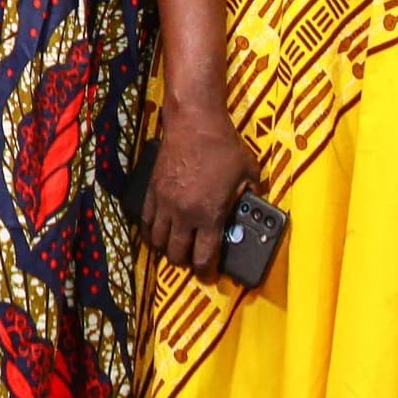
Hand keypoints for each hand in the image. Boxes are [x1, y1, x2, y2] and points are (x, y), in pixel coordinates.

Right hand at [143, 103, 256, 280]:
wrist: (194, 123)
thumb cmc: (224, 148)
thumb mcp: (249, 174)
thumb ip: (250, 196)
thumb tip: (252, 208)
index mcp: (210, 215)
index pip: (204, 257)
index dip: (207, 272)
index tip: (209, 274)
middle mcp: (183, 215)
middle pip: (176, 254)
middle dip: (185, 263)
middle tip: (192, 260)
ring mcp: (164, 203)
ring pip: (157, 240)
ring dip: (166, 248)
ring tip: (174, 247)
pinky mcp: (151, 190)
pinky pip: (145, 220)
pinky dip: (150, 231)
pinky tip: (157, 232)